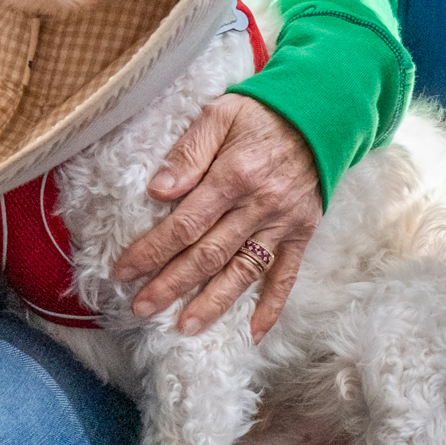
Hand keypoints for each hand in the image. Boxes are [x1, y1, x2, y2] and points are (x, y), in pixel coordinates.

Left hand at [112, 94, 321, 341]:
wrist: (320, 111)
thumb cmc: (260, 113)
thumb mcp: (219, 115)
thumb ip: (188, 151)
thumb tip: (158, 190)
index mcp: (234, 176)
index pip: (185, 224)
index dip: (152, 250)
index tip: (125, 270)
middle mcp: (259, 206)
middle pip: (208, 254)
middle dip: (171, 284)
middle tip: (142, 308)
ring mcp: (283, 223)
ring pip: (243, 272)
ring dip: (213, 303)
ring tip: (185, 328)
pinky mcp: (302, 233)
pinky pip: (287, 275)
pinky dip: (271, 306)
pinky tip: (252, 332)